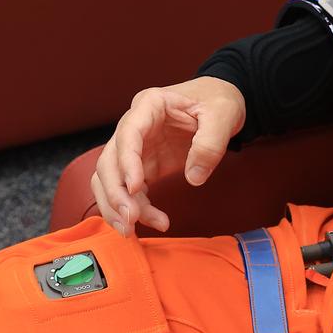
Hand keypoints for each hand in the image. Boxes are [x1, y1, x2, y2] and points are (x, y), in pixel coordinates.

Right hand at [90, 76, 246, 236]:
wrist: (220, 103)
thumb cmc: (218, 101)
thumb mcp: (224, 114)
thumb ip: (211, 143)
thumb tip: (194, 177)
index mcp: (150, 104)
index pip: (128, 134)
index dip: (127, 162)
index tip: (136, 189)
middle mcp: (134, 125)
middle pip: (109, 161)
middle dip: (115, 193)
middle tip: (131, 220)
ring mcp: (135, 147)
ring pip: (109, 179)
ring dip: (115, 206)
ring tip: (132, 231)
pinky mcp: (142, 165)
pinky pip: (126, 190)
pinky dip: (131, 208)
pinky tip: (149, 222)